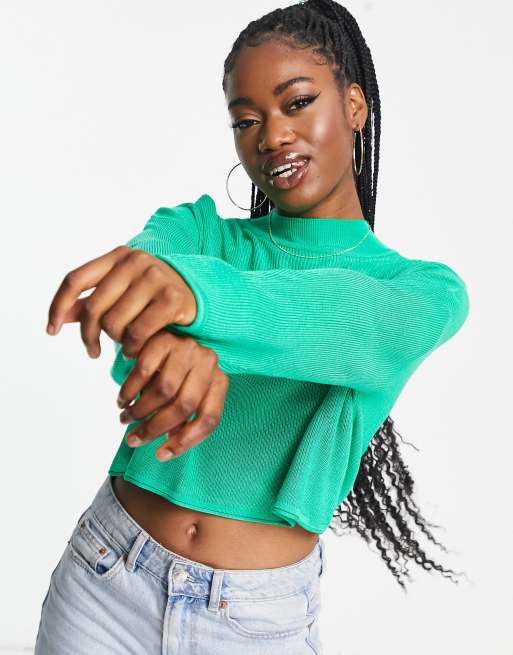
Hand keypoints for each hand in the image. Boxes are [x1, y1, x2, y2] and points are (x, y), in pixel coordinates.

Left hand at [46, 246, 196, 358]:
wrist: (198, 294)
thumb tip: (60, 318)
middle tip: (92, 350)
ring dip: (115, 342)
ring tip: (122, 346)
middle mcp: (135, 262)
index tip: (52, 330)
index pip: (75, 280)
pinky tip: (134, 352)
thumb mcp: (122, 292)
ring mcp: (155, 278)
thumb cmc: (153, 296)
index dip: (58, 306)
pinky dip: (132, 348)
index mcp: (118, 256)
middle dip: (88, 335)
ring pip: (114, 323)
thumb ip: (92, 301)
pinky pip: (138, 333)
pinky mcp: (171, 299)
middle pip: (93, 307)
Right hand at [117, 329, 228, 461]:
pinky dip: (129, 390)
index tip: (160, 455)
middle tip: (133, 439)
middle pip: (184, 406)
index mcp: (219, 380)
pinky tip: (122, 399)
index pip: (209, 418)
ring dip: (139, 411)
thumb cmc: (173, 372)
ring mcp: (187, 348)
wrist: (159, 334)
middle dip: (154, 429)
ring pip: (163, 391)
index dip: (186, 442)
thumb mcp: (183, 393)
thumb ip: (180, 419)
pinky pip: (143, 371)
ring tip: (125, 418)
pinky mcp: (163, 339)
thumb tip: (166, 448)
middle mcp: (208, 362)